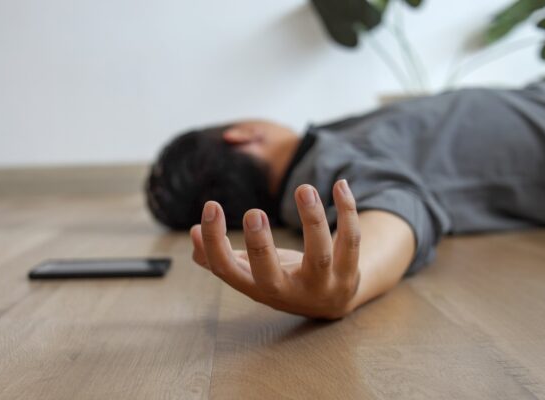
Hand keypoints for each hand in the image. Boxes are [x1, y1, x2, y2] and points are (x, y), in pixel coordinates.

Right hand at [189, 180, 360, 319]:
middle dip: (260, 245)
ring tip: (303, 188)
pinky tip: (340, 184)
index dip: (214, 242)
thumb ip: (222, 257)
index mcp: (256, 287)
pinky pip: (350, 240)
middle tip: (253, 213)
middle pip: (270, 273)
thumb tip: (193, 235)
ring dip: (312, 220)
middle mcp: (287, 291)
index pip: (227, 270)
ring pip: (319, 255)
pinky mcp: (348, 272)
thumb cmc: (282, 278)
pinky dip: (347, 210)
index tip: (210, 206)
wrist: (331, 302)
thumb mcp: (252, 273)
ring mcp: (320, 284)